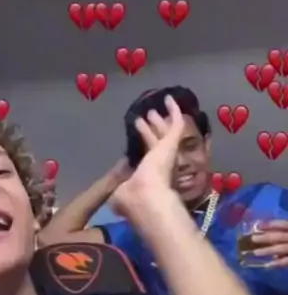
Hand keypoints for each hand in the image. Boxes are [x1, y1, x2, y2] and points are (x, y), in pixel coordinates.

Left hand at [111, 96, 184, 215]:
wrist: (147, 196)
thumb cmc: (131, 196)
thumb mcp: (120, 191)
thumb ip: (121, 183)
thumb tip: (119, 178)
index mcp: (149, 178)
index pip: (146, 159)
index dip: (141, 150)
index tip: (138, 142)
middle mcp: (161, 166)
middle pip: (156, 143)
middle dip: (152, 131)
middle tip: (148, 117)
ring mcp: (167, 153)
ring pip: (164, 133)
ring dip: (159, 122)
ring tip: (153, 110)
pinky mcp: (171, 144)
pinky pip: (176, 125)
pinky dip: (174, 111)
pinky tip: (170, 99)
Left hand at [251, 220, 287, 267]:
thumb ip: (285, 234)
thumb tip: (271, 240)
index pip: (283, 224)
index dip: (271, 224)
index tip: (258, 225)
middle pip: (279, 236)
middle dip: (265, 237)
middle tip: (252, 239)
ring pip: (281, 248)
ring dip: (267, 250)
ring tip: (255, 252)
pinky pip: (287, 261)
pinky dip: (277, 264)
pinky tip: (267, 265)